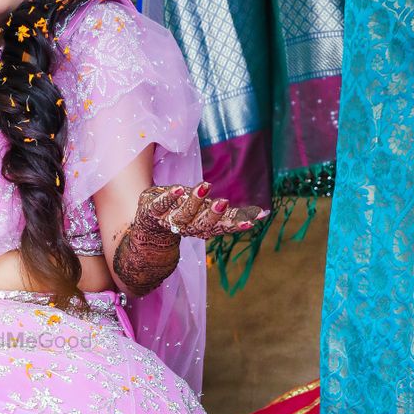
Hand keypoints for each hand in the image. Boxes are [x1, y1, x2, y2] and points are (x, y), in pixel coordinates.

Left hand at [138, 183, 268, 241]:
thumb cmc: (187, 212)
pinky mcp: (153, 210)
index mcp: (203, 227)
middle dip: (213, 214)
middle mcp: (188, 226)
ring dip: (194, 201)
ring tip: (205, 186)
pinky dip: (169, 197)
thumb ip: (233, 214)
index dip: (235, 224)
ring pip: (183, 214)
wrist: (148, 221)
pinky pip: (161, 204)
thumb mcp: (209, 213)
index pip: (222, 227)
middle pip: (202, 224)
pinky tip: (178, 188)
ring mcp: (170, 219)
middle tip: (224, 202)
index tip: (252, 221)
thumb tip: (266, 213)